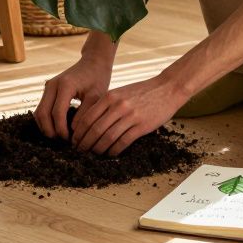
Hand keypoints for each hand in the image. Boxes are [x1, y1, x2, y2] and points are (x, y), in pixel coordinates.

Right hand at [36, 55, 112, 139]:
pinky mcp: (47, 90)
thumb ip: (85, 114)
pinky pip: (41, 109)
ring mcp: (48, 87)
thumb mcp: (96, 97)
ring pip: (39, 112)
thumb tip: (74, 132)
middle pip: (42, 114)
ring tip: (60, 137)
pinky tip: (57, 129)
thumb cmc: (97, 79)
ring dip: (46, 127)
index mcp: (65, 85)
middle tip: (63, 142)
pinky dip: (46, 121)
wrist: (93, 63)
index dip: (61, 129)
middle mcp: (52, 85)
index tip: (70, 140)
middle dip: (50, 131)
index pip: (57, 113)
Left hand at [71, 76, 187, 155]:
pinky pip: (122, 142)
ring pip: (107, 137)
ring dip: (98, 149)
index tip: (75, 141)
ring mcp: (130, 116)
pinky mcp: (141, 126)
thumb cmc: (142, 92)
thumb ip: (106, 104)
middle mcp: (117, 106)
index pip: (87, 118)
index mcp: (110, 96)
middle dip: (85, 143)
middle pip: (94, 129)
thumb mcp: (120, 92)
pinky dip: (114, 151)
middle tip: (80, 151)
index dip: (79, 132)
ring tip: (94, 154)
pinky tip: (110, 154)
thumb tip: (89, 123)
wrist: (167, 88)